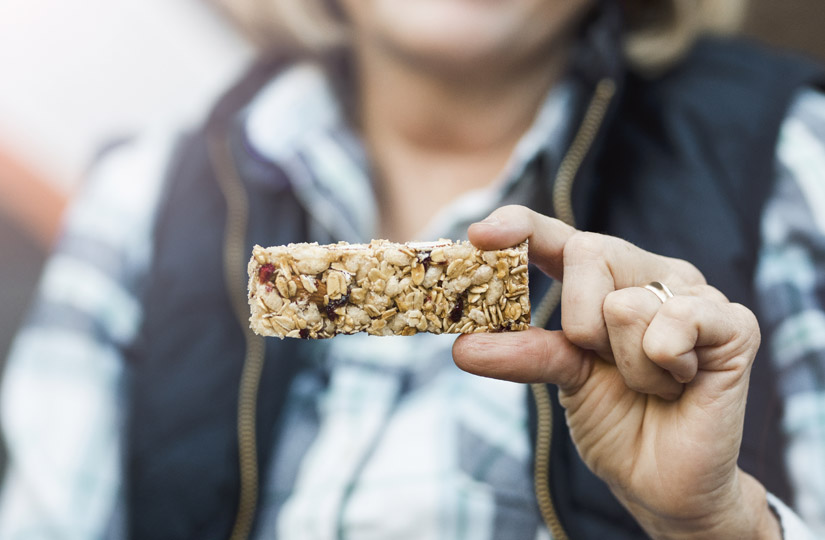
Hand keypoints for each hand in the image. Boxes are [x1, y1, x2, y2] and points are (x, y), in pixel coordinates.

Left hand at [453, 206, 780, 538]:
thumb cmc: (617, 421)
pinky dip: (661, 369)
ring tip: (651, 384)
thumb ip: (522, 350)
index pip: (559, 237)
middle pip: (589, 251)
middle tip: (603, 360)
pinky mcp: (733, 323)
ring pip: (625, 303)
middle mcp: (650, 274)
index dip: (521, 225)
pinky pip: (672, 326)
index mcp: (605, 280)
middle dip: (580, 324)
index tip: (481, 235)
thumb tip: (463, 346)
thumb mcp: (562, 377)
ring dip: (625, 366)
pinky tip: (680, 384)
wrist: (661, 483)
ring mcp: (695, 293)